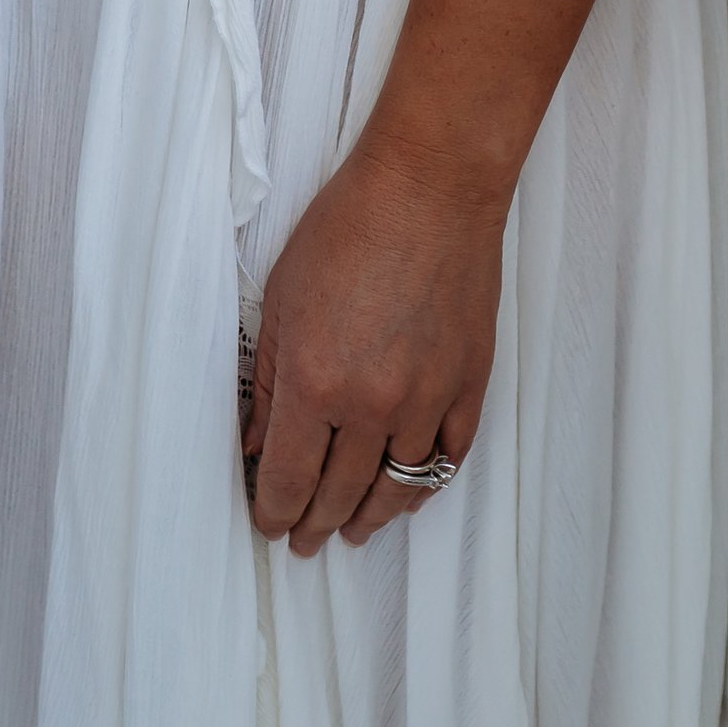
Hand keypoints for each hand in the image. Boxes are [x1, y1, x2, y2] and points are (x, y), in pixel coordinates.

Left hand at [244, 130, 503, 558]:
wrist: (430, 185)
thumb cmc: (349, 226)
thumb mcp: (284, 297)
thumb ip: (270, 380)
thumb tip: (259, 443)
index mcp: (317, 383)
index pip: (289, 480)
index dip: (275, 512)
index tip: (269, 523)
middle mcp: (373, 405)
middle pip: (340, 495)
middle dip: (315, 525)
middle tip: (304, 541)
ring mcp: (428, 399)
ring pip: (396, 490)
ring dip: (369, 518)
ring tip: (353, 531)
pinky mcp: (469, 385)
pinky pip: (447, 460)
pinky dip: (424, 488)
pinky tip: (407, 495)